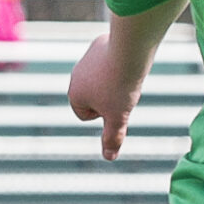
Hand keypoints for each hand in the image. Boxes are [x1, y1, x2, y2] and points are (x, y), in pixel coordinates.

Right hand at [68, 32, 139, 160]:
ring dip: (115, 81)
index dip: (104, 113)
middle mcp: (75, 76)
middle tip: (122, 89)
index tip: (113, 102)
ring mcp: (86, 59)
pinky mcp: (99, 46)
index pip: (85, 115)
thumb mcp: (118, 117)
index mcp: (74, 94)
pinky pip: (110, 62)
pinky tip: (127, 60)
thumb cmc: (121, 86)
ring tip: (125, 75)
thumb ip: (112, 137)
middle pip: (96, 97)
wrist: (129, 50)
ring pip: (103, 79)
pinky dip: (119, 64)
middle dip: (110, 97)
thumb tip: (109, 157)